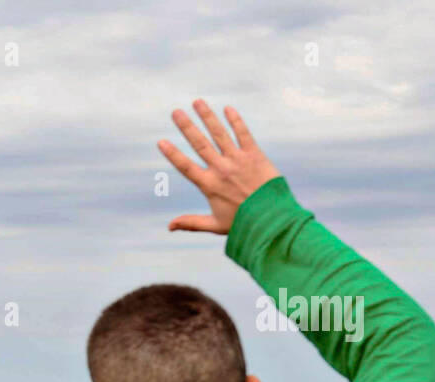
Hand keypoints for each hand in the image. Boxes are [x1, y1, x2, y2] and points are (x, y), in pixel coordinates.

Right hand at [157, 100, 280, 234]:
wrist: (273, 218)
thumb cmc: (243, 224)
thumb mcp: (215, 225)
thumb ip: (191, 223)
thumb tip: (169, 226)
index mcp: (209, 185)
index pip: (186, 166)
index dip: (173, 154)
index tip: (161, 141)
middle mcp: (221, 169)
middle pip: (200, 144)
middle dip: (187, 127)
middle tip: (175, 112)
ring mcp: (238, 160)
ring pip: (219, 134)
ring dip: (208, 117)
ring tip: (197, 102)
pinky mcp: (255, 155)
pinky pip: (244, 134)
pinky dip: (236, 121)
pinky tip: (228, 109)